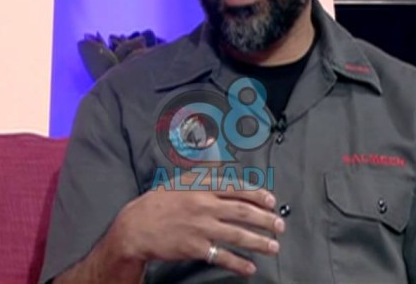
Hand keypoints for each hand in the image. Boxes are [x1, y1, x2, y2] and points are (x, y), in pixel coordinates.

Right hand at [107, 171, 285, 276]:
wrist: (136, 227)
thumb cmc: (158, 202)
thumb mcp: (180, 179)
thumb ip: (202, 168)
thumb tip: (213, 146)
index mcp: (202, 187)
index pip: (237, 189)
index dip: (258, 195)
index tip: (272, 202)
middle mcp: (204, 205)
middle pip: (242, 212)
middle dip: (265, 220)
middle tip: (280, 226)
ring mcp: (200, 227)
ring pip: (237, 235)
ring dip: (259, 242)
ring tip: (274, 247)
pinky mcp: (195, 248)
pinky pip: (222, 256)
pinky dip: (238, 263)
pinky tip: (250, 268)